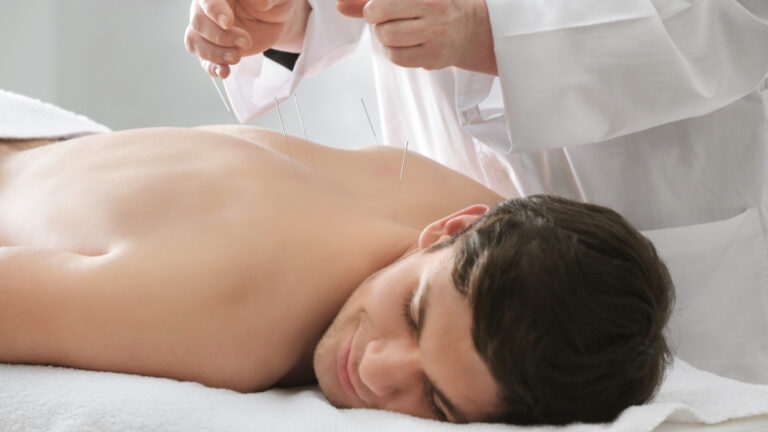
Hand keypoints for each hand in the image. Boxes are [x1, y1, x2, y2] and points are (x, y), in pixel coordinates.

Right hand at [185, 0, 307, 78]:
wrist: (275, 20)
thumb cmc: (273, 3)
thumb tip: (260, 1)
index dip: (214, 11)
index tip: (228, 23)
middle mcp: (208, 9)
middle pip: (197, 22)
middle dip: (220, 37)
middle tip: (246, 42)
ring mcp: (209, 30)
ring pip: (194, 42)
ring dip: (214, 54)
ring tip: (237, 57)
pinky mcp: (215, 49)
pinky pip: (203, 60)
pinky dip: (212, 68)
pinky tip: (224, 72)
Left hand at [338, 0, 496, 74]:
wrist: (470, 28)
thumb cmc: (434, 7)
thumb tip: (340, 5)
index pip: (384, 2)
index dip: (374, 7)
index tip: (381, 9)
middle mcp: (433, 11)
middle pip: (382, 19)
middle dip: (377, 21)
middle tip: (388, 21)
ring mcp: (436, 36)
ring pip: (388, 40)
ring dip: (385, 38)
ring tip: (398, 33)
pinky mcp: (435, 57)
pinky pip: (398, 58)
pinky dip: (394, 53)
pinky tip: (405, 46)